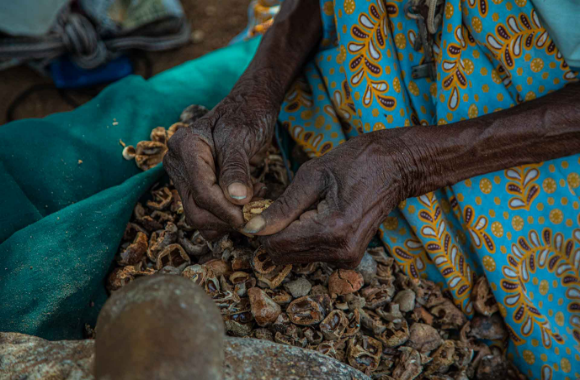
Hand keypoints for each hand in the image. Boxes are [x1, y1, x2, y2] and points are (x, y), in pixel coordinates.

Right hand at [164, 90, 277, 236]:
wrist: (249, 107)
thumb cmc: (247, 116)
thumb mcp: (242, 138)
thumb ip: (237, 169)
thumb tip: (237, 199)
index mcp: (185, 147)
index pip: (202, 192)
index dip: (226, 210)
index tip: (249, 217)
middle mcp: (179, 163)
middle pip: (195, 210)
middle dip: (225, 219)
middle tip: (253, 214)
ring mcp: (186, 176)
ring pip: (200, 216)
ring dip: (228, 219)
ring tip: (255, 200)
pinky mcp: (196, 186)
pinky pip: (208, 212)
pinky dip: (228, 215)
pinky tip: (249, 199)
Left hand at [244, 131, 412, 267]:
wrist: (396, 167)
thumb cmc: (356, 162)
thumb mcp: (312, 175)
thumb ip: (282, 207)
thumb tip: (251, 229)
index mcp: (332, 230)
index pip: (276, 244)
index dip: (262, 227)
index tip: (263, 207)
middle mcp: (340, 252)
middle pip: (284, 254)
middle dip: (276, 232)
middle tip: (286, 203)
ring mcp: (347, 258)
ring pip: (295, 256)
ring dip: (291, 234)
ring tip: (308, 206)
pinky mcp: (349, 258)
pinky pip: (311, 253)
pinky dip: (305, 237)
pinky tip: (318, 215)